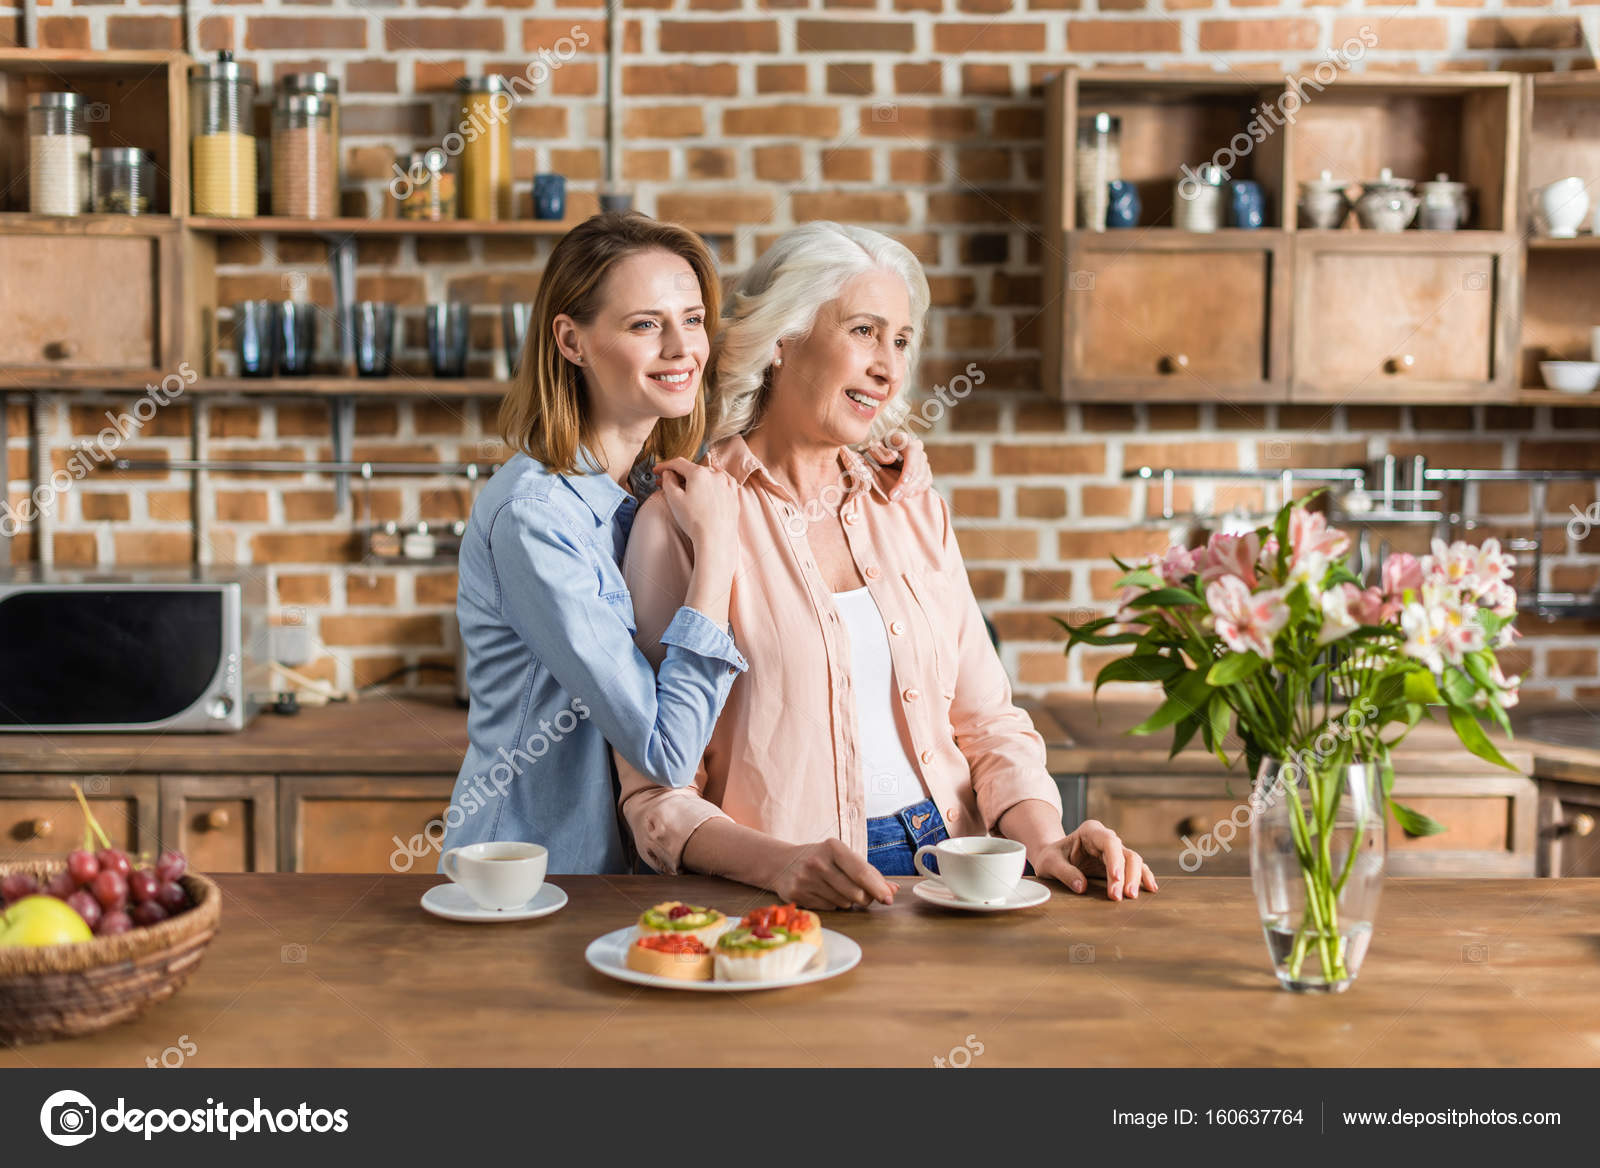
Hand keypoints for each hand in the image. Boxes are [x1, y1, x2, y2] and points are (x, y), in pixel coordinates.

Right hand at [653, 458, 739, 551]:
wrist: (716, 540)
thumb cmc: (695, 521)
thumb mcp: (674, 499)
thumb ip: (668, 481)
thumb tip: (668, 473)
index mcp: (699, 473)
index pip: (678, 463)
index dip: (664, 466)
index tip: (657, 471)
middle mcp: (715, 474)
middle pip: (692, 469)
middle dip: (678, 475)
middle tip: (666, 482)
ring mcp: (727, 484)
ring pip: (707, 474)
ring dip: (695, 478)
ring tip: (685, 487)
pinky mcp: (734, 495)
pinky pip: (722, 481)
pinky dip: (713, 481)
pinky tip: (709, 484)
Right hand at [770, 838, 898, 909]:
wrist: (781, 863)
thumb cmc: (820, 859)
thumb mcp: (842, 857)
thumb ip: (868, 872)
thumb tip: (893, 890)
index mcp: (833, 847)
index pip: (862, 872)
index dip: (878, 888)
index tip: (889, 898)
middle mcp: (818, 862)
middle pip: (855, 892)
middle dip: (865, 898)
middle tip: (863, 895)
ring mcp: (806, 880)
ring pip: (843, 903)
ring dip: (848, 901)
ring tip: (838, 889)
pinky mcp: (797, 895)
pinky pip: (829, 908)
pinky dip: (833, 904)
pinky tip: (824, 893)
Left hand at [864, 433, 931, 501]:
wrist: (877, 456)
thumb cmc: (874, 453)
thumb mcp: (871, 450)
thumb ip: (879, 452)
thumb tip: (893, 456)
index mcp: (904, 439)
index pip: (913, 453)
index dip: (910, 469)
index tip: (903, 482)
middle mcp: (916, 448)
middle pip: (918, 468)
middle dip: (907, 485)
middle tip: (893, 497)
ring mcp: (921, 459)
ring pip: (923, 476)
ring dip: (912, 489)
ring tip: (897, 498)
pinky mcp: (924, 470)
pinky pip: (926, 481)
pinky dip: (919, 489)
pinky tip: (908, 495)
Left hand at [1030, 819, 1157, 901]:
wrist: (1053, 858)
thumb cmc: (1051, 857)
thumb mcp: (1049, 863)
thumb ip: (1064, 872)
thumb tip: (1082, 887)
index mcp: (1090, 831)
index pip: (1108, 842)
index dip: (1115, 859)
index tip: (1115, 877)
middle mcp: (1106, 839)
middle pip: (1125, 853)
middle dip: (1125, 875)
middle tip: (1118, 897)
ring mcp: (1114, 851)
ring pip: (1134, 861)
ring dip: (1135, 879)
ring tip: (1132, 897)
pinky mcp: (1118, 864)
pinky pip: (1136, 868)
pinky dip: (1143, 877)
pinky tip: (1150, 888)